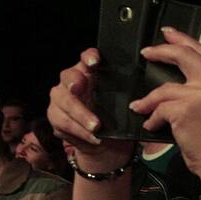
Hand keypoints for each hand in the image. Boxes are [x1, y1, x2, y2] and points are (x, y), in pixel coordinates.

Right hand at [47, 48, 133, 170]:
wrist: (106, 143)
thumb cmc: (115, 116)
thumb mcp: (123, 103)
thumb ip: (126, 92)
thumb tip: (145, 93)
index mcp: (89, 72)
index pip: (87, 57)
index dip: (89, 56)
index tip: (95, 61)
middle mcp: (72, 81)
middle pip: (69, 77)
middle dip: (74, 83)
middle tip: (79, 88)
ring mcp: (61, 98)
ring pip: (65, 102)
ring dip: (81, 115)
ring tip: (96, 127)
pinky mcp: (56, 116)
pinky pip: (64, 123)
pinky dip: (80, 131)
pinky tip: (93, 137)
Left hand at [130, 28, 200, 187]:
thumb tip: (184, 82)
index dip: (183, 40)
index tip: (168, 34)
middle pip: (184, 55)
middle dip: (161, 51)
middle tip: (146, 52)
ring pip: (165, 88)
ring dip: (150, 101)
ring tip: (142, 109)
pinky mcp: (186, 108)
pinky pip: (159, 108)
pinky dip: (152, 118)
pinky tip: (153, 127)